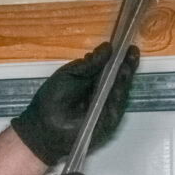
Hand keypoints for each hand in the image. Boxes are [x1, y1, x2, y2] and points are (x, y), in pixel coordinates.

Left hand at [11, 42, 138, 164]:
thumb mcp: (70, 75)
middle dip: (127, 66)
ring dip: (125, 77)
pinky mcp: (108, 123)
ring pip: (121, 92)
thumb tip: (107, 48)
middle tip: (132, 52)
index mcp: (94, 82)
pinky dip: (119, 93)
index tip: (129, 47)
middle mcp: (103, 94)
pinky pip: (117, 106)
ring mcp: (106, 109)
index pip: (111, 70)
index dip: (120, 59)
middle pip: (119, 80)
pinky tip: (121, 80)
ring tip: (128, 62)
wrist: (42, 126)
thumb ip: (90, 64)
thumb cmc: (52, 100)